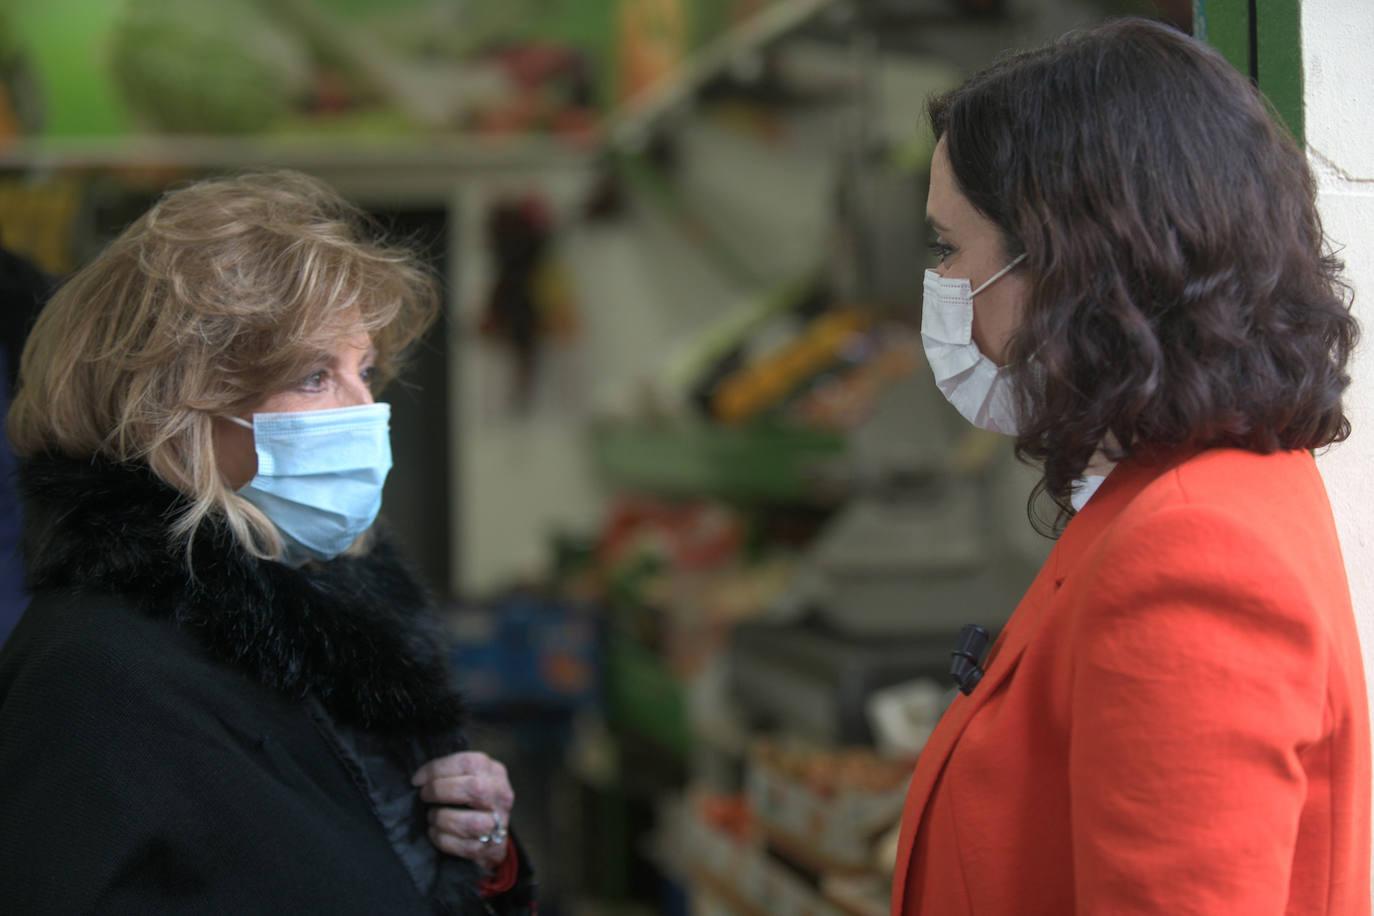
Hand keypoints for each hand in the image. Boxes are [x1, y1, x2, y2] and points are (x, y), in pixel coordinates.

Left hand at [411, 751, 514, 872]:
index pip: (467, 764)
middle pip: (473, 789)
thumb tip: (420, 778)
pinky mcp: (492, 847)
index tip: (417, 779)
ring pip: (469, 823)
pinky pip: (463, 846)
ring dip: (442, 819)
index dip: (437, 770)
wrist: (493, 836)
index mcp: (494, 772)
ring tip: (432, 817)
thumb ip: (452, 773)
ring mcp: (499, 823)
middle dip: (439, 791)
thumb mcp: (470, 777)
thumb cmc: (474, 801)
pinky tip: (435, 833)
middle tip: (424, 796)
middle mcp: (501, 795)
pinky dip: (442, 839)